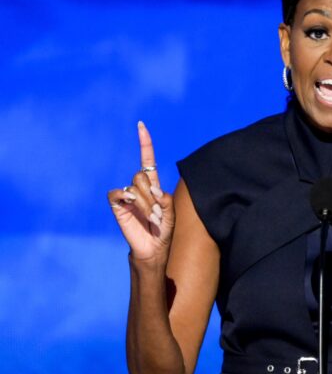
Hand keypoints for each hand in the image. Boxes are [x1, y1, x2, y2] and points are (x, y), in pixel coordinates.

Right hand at [108, 121, 174, 261]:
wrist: (155, 248)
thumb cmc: (165, 229)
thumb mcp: (172, 212)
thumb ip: (165, 198)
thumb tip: (152, 190)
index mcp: (153, 185)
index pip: (147, 160)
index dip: (144, 143)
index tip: (140, 125)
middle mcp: (139, 187)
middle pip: (141, 175)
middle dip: (152, 194)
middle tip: (158, 212)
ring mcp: (127, 196)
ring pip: (134, 187)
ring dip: (145, 203)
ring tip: (152, 218)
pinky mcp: (117, 205)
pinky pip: (119, 194)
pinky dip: (130, 201)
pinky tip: (135, 211)